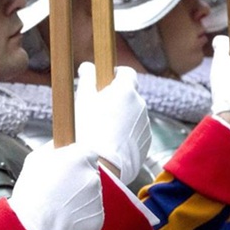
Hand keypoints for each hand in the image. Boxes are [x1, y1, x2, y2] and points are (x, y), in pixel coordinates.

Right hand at [9, 143, 103, 229]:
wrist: (34, 228)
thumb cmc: (31, 194)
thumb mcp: (34, 160)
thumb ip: (52, 149)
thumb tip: (58, 145)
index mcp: (80, 158)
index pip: (88, 153)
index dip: (77, 161)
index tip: (67, 169)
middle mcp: (93, 176)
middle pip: (90, 174)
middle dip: (78, 180)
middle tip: (59, 190)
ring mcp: (98, 199)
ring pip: (91, 195)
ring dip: (80, 198)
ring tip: (58, 206)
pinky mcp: (98, 219)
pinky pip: (91, 213)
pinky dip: (81, 215)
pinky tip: (64, 217)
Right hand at [75, 62, 151, 184]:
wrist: (102, 164)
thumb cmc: (89, 129)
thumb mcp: (83, 99)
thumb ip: (87, 78)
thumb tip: (87, 66)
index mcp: (125, 90)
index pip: (126, 72)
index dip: (115, 74)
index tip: (104, 80)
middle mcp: (140, 104)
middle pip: (129, 95)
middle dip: (116, 99)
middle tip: (97, 108)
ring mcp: (145, 124)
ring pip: (132, 115)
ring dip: (121, 117)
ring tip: (101, 131)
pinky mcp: (146, 142)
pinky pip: (135, 132)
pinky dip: (125, 134)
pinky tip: (109, 144)